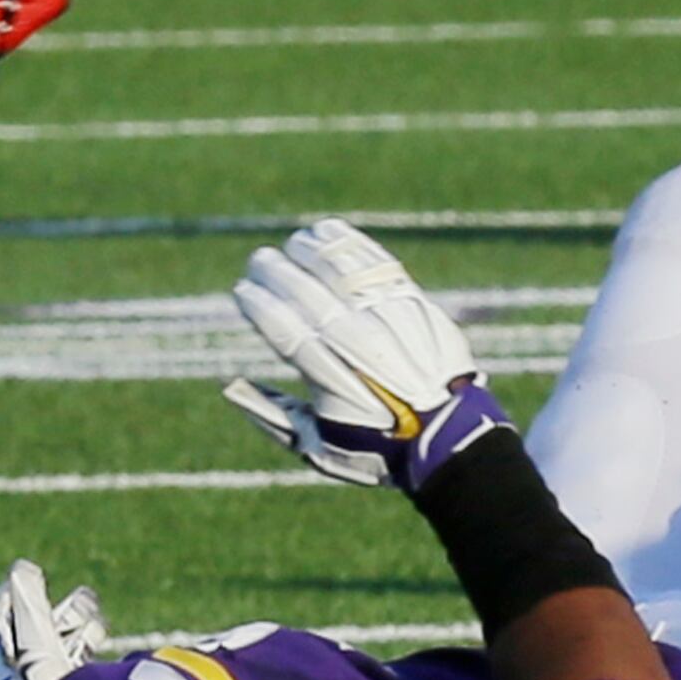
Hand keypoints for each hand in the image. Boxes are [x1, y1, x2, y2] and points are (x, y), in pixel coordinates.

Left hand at [0, 558, 108, 679]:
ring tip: (97, 621)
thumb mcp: (38, 650)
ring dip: (75, 636)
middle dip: (56, 614)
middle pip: (26, 643)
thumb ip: (30, 607)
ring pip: (54, 662)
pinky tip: (105, 653)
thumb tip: (20, 569)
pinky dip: (84, 660)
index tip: (29, 574)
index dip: (10, 597)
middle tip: (84, 598)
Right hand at [222, 219, 508, 492]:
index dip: (258, 305)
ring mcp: (386, 318)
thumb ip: (273, 415)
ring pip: (340, 270)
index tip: (242, 290)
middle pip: (306, 293)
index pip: (282, 328)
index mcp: (327, 377)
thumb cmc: (377, 447)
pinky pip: (376, 262)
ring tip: (294, 244)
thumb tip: (231, 387)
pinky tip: (329, 232)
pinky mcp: (412, 303)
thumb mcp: (318, 446)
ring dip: (311, 250)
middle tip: (259, 260)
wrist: (449, 435)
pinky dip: (350, 243)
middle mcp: (356, 342)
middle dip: (276, 271)